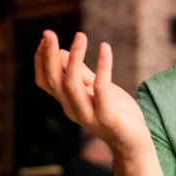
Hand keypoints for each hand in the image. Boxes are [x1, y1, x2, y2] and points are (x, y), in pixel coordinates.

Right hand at [34, 31, 152, 157]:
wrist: (134, 143)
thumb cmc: (116, 113)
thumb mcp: (96, 89)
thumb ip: (80, 73)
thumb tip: (60, 52)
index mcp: (67, 102)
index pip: (45, 81)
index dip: (41, 60)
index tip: (44, 37)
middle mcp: (72, 109)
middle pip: (53, 81)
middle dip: (48, 56)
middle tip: (48, 32)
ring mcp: (88, 114)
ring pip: (71, 85)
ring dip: (74, 59)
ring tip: (80, 36)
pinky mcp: (107, 117)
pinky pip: (101, 89)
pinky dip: (103, 67)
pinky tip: (105, 48)